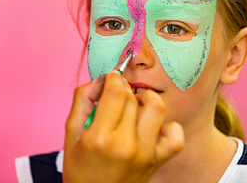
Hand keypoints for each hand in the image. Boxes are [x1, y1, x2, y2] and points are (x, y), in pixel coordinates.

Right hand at [63, 70, 183, 182]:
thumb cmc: (80, 168)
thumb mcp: (71, 134)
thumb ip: (82, 101)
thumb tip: (101, 79)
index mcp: (100, 137)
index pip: (116, 92)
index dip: (113, 78)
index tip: (111, 77)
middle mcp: (125, 145)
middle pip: (133, 98)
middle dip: (124, 88)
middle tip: (116, 93)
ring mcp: (145, 153)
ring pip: (157, 108)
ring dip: (146, 99)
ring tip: (135, 105)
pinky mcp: (157, 161)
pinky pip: (175, 136)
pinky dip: (168, 125)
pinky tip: (152, 126)